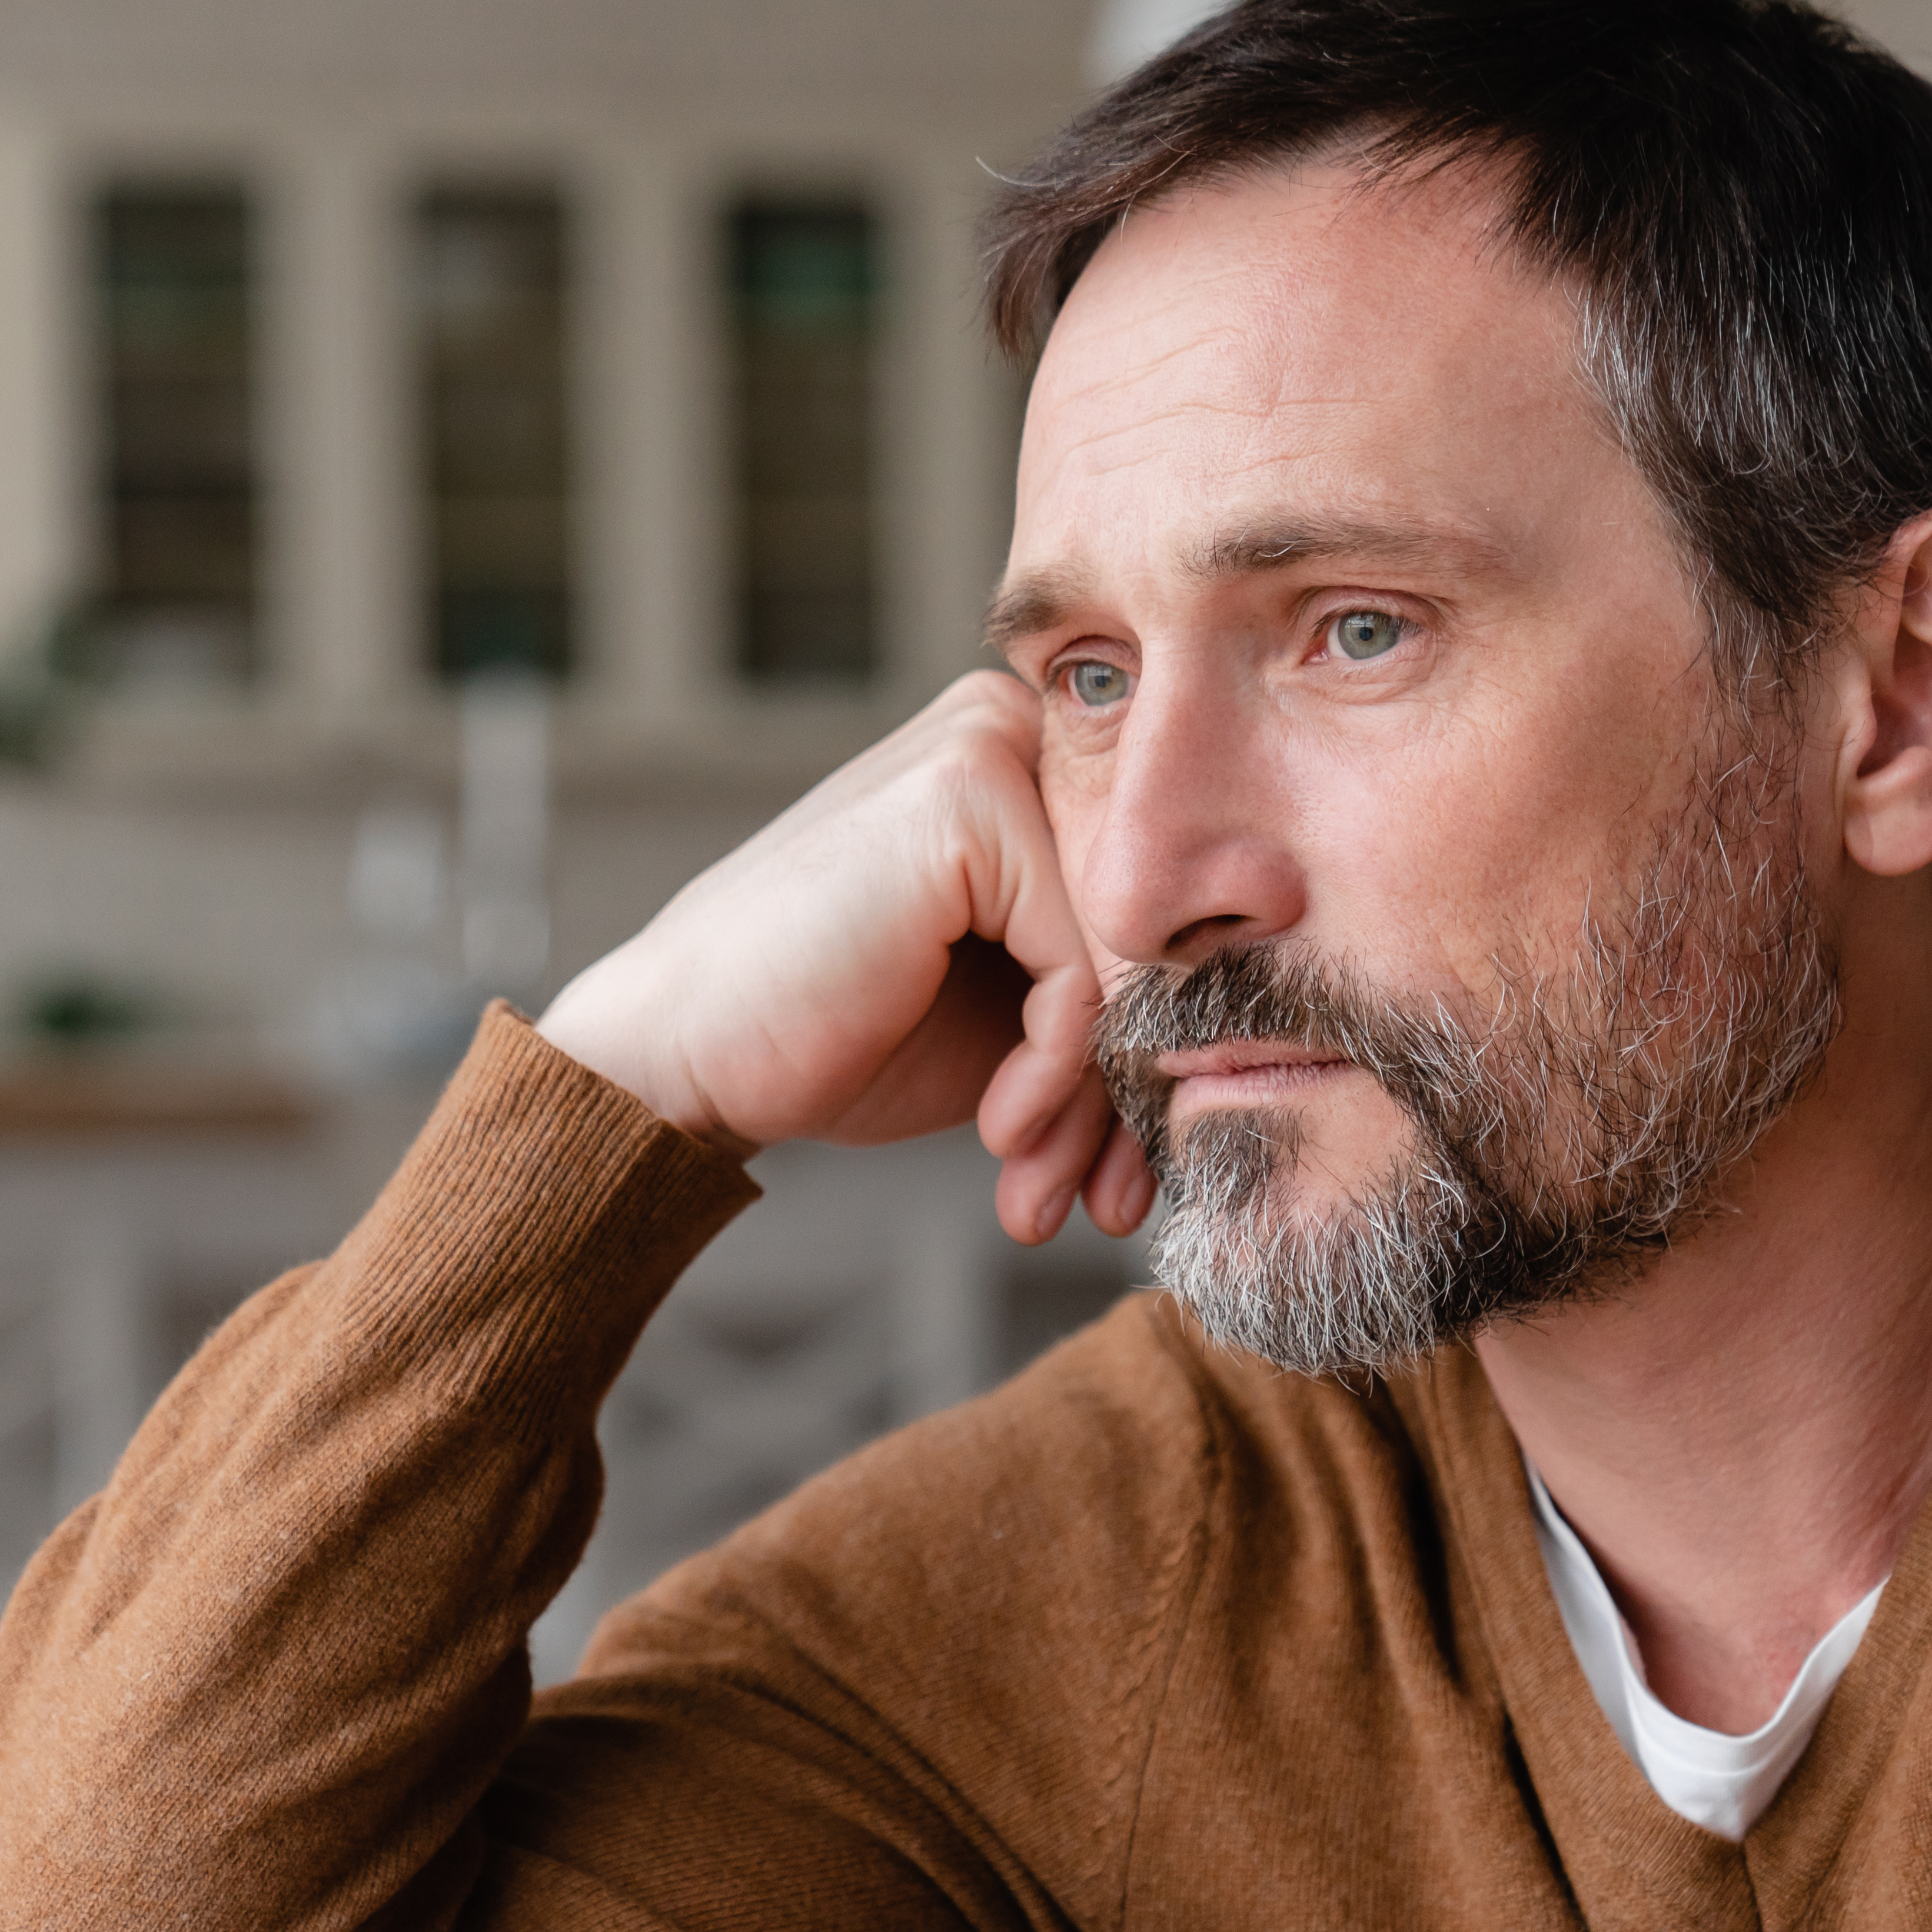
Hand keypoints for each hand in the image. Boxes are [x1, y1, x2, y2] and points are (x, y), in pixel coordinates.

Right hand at [534, 672, 1156, 1246]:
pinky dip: (1055, 1073)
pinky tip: (1000, 1130)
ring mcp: (988, 749)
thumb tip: (1248, 1034)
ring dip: (1092, 1106)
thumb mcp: (1004, 1013)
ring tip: (1040, 1190)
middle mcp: (1014, 729)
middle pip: (1149, 932)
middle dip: (1128, 1093)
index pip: (1150, 911)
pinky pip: (1080, 967)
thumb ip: (1105, 988)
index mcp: (1029, 763)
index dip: (1144, 1053)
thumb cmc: (832, 1034)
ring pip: (1125, 958)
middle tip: (1094, 1202)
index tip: (1118, 1172)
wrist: (683, 1056)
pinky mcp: (967, 798)